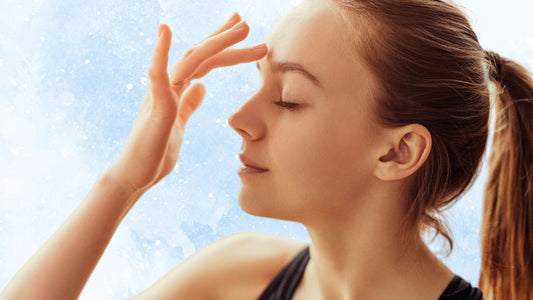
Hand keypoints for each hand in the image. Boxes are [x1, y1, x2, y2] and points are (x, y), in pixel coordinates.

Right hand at [109, 13, 266, 195]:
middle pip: (200, 54)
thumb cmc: (155, 152)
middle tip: (246, 22)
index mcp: (176, 90)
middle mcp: (168, 86)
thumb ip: (189, 104)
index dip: (222, 46)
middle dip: (224, 37)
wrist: (135, 176)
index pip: (204, 62)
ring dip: (217, 41)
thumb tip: (202, 87)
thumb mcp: (179, 123)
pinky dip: (161, 51)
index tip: (242, 33)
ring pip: (191, 59)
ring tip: (242, 27)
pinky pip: (157, 75)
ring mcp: (161, 93)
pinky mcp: (155, 106)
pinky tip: (166, 29)